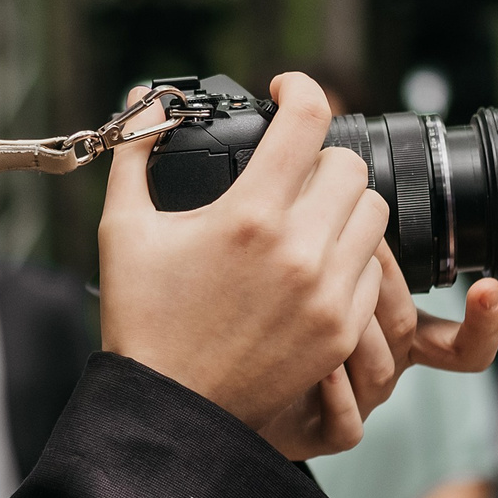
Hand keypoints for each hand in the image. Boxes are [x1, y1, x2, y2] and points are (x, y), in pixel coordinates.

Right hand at [99, 73, 389, 453]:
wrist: (169, 409)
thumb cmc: (142, 319)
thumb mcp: (123, 228)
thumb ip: (137, 152)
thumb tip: (145, 98)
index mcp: (250, 216)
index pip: (307, 120)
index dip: (300, 88)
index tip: (287, 89)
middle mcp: (300, 250)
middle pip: (348, 164)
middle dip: (318, 156)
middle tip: (289, 169)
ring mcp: (328, 293)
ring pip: (373, 214)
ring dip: (341, 204)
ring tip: (306, 216)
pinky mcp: (341, 330)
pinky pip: (373, 270)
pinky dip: (349, 257)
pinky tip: (311, 265)